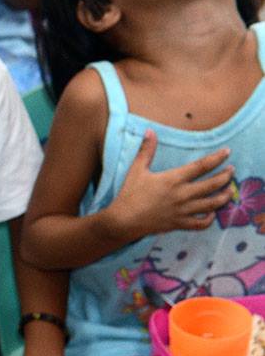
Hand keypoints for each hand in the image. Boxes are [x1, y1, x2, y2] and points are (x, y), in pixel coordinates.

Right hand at [103, 129, 233, 239]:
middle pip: (212, 184)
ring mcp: (182, 211)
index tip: (227, 152)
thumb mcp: (137, 170)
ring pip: (212, 204)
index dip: (217, 158)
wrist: (123, 220)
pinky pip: (201, 224)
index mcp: (173, 180)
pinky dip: (210, 219)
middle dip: (226, 176)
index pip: (201, 166)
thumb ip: (146, 150)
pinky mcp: (179, 224)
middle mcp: (182, 195)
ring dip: (224, 196)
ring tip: (230, 190)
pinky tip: (212, 213)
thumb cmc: (129, 194)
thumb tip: (150, 132)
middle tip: (231, 170)